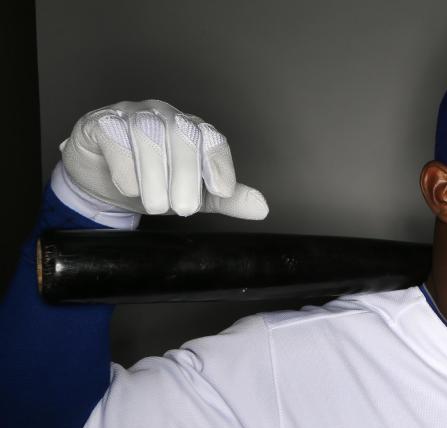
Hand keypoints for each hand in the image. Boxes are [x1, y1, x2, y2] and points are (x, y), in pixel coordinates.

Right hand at [54, 99, 267, 227]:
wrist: (102, 186)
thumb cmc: (152, 185)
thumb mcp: (194, 195)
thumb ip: (225, 200)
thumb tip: (262, 208)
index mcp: (192, 132)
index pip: (212, 139)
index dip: (219, 164)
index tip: (222, 191)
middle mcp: (165, 117)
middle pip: (184, 135)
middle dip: (187, 174)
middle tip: (184, 208)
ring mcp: (132, 116)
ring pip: (149, 134)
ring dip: (155, 174)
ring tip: (156, 205)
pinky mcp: (101, 123)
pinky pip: (114, 135)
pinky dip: (125, 165)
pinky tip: (129, 188)